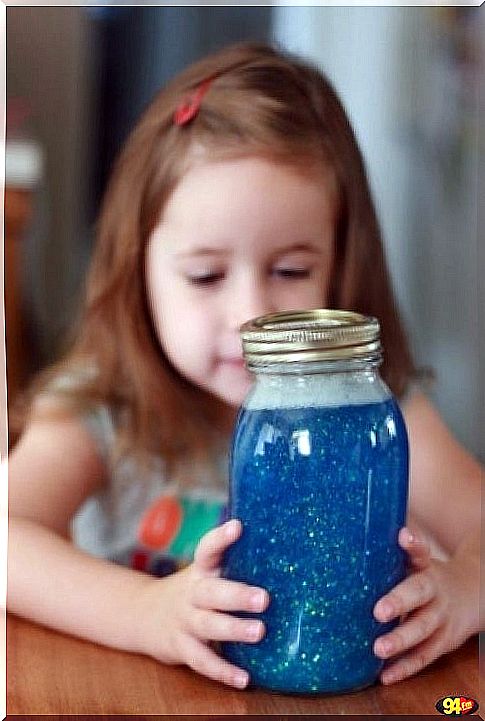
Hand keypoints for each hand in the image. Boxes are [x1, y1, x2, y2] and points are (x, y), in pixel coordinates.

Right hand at [136, 519, 268, 688]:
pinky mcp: (180, 647)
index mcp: (200, 571)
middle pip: (210, 592)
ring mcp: (183, 621)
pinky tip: (244, 678)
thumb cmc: (192, 591)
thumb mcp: (205, 573)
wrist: (143, 614)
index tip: (237, 526)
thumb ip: (232, 565)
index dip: (220, 539)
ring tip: (259, 632)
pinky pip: (201, 661)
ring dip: (232, 630)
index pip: (207, 549)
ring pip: (207, 625)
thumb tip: (283, 554)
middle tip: (264, 598)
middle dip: (236, 595)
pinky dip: (222, 671)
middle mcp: (190, 593)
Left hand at [372, 526, 477, 683]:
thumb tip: (353, 536)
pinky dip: (404, 668)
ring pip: (422, 630)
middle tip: (378, 611)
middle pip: (419, 593)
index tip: (403, 536)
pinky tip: (385, 675)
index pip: (420, 551)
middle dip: (399, 602)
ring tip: (378, 649)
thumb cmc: (426, 577)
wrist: (471, 596)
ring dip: (400, 641)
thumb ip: (390, 554)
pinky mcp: (443, 642)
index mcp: (424, 567)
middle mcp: (434, 590)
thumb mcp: (415, 562)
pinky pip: (423, 657)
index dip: (413, 544)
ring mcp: (441, 617)